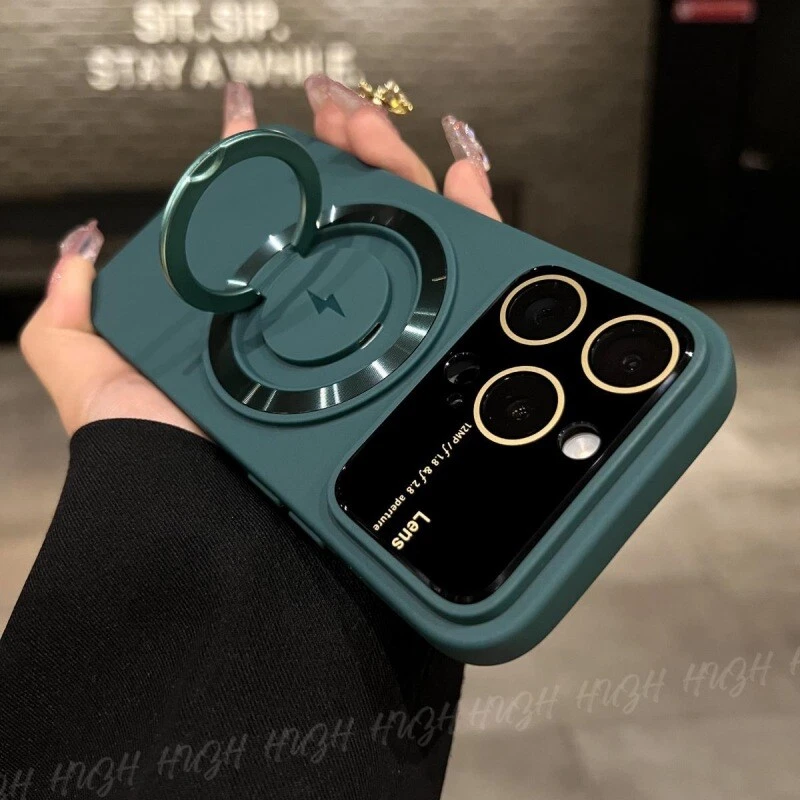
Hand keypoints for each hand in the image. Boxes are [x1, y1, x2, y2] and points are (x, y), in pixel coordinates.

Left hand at [20, 79, 498, 437]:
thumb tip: (83, 251)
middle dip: (355, 148)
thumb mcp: (95, 375)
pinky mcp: (409, 366)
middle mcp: (318, 324)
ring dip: (404, 170)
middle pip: (354, 216)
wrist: (213, 516)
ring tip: (379, 134)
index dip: (293, 163)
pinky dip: (472, 229)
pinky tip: (461, 186)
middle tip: (342, 115)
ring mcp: (368, 342)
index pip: (288, 221)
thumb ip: (72, 317)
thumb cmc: (158, 450)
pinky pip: (458, 288)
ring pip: (409, 237)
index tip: (292, 118)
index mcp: (259, 313)